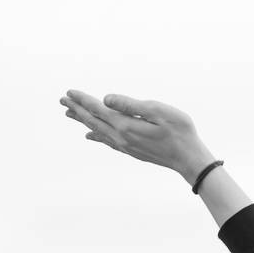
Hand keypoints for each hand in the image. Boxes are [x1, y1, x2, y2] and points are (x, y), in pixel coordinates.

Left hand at [59, 89, 214, 182]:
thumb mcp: (157, 111)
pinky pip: (108, 142)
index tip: (68, 92)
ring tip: (71, 114)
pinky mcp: (133, 151)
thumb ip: (130, 105)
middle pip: (94, 121)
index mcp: (126, 126)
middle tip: (62, 101)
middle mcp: (122, 138)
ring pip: (98, 131)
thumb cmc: (180, 132)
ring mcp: (127, 147)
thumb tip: (106, 99)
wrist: (190, 160)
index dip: (83, 100)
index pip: (98, 109)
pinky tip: (91, 135)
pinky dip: (97, 136)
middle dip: (77, 109)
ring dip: (84, 121)